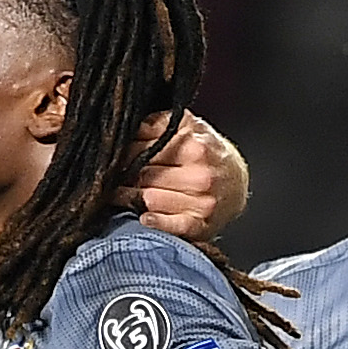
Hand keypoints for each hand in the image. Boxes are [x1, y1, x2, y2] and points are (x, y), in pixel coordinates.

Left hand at [119, 116, 242, 241]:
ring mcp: (202, 201)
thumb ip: (162, 123)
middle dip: (123, 176)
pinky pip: (173, 225)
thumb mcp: (191, 128)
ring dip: (128, 198)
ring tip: (117, 194)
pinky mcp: (200, 224)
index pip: (146, 150)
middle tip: (111, 177)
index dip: (125, 153)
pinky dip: (157, 222)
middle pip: (144, 175)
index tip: (115, 157)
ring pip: (150, 198)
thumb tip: (136, 128)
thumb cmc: (208, 154)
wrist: (236, 182)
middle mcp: (200, 174)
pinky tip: (144, 218)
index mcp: (195, 147)